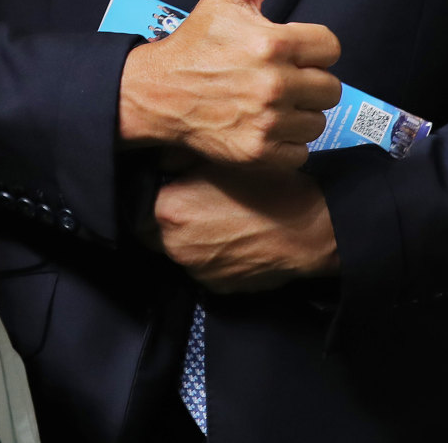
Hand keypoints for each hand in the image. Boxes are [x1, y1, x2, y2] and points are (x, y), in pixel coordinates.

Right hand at [116, 0, 342, 167]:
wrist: (158, 92)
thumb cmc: (196, 42)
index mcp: (273, 43)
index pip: (331, 47)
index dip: (311, 46)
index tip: (288, 48)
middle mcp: (274, 84)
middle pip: (330, 87)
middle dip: (308, 80)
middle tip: (278, 75)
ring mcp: (267, 122)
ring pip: (318, 120)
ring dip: (300, 113)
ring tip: (271, 101)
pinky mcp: (259, 152)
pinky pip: (301, 152)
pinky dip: (287, 143)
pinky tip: (265, 124)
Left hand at [139, 161, 338, 293]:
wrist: (308, 228)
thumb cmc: (266, 187)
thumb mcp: (220, 157)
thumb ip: (178, 158)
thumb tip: (159, 160)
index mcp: (167, 210)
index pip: (138, 206)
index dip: (154, 196)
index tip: (169, 189)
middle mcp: (175, 246)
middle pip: (156, 233)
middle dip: (169, 220)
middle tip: (196, 204)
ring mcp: (196, 271)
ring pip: (180, 253)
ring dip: (190, 240)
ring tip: (220, 222)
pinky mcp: (218, 289)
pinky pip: (204, 270)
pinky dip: (212, 258)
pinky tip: (234, 240)